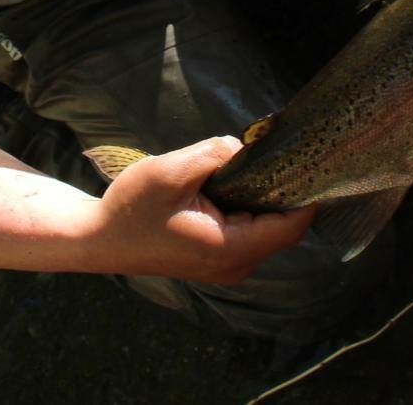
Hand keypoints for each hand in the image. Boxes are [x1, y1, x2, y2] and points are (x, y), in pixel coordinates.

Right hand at [90, 136, 315, 283]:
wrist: (99, 239)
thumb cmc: (132, 208)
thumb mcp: (171, 171)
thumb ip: (213, 155)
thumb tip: (244, 148)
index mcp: (229, 249)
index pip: (291, 227)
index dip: (308, 194)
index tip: (313, 160)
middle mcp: (234, 265)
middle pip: (284, 228)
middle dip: (288, 190)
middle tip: (285, 150)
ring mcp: (226, 265)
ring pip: (268, 229)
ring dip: (268, 197)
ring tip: (260, 161)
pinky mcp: (216, 258)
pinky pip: (250, 231)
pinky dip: (252, 206)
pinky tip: (239, 179)